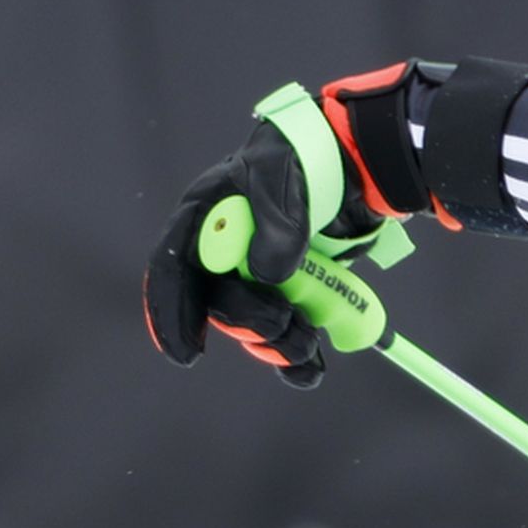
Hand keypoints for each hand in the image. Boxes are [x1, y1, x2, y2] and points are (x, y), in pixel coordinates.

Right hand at [143, 79, 405, 388]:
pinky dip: (296, 359)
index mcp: (207, 215)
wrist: (355, 165)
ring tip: (307, 342)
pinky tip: (309, 371)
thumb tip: (267, 273)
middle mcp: (225, 251)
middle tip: (282, 324)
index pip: (173, 266)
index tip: (186, 351)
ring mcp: (256, 275)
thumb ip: (274, 218)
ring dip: (278, 342)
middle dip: (247, 322)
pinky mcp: (288, 293)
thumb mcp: (284, 173)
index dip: (172, 310)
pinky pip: (283, 335)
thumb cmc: (305, 156)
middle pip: (218, 302)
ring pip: (252, 325)